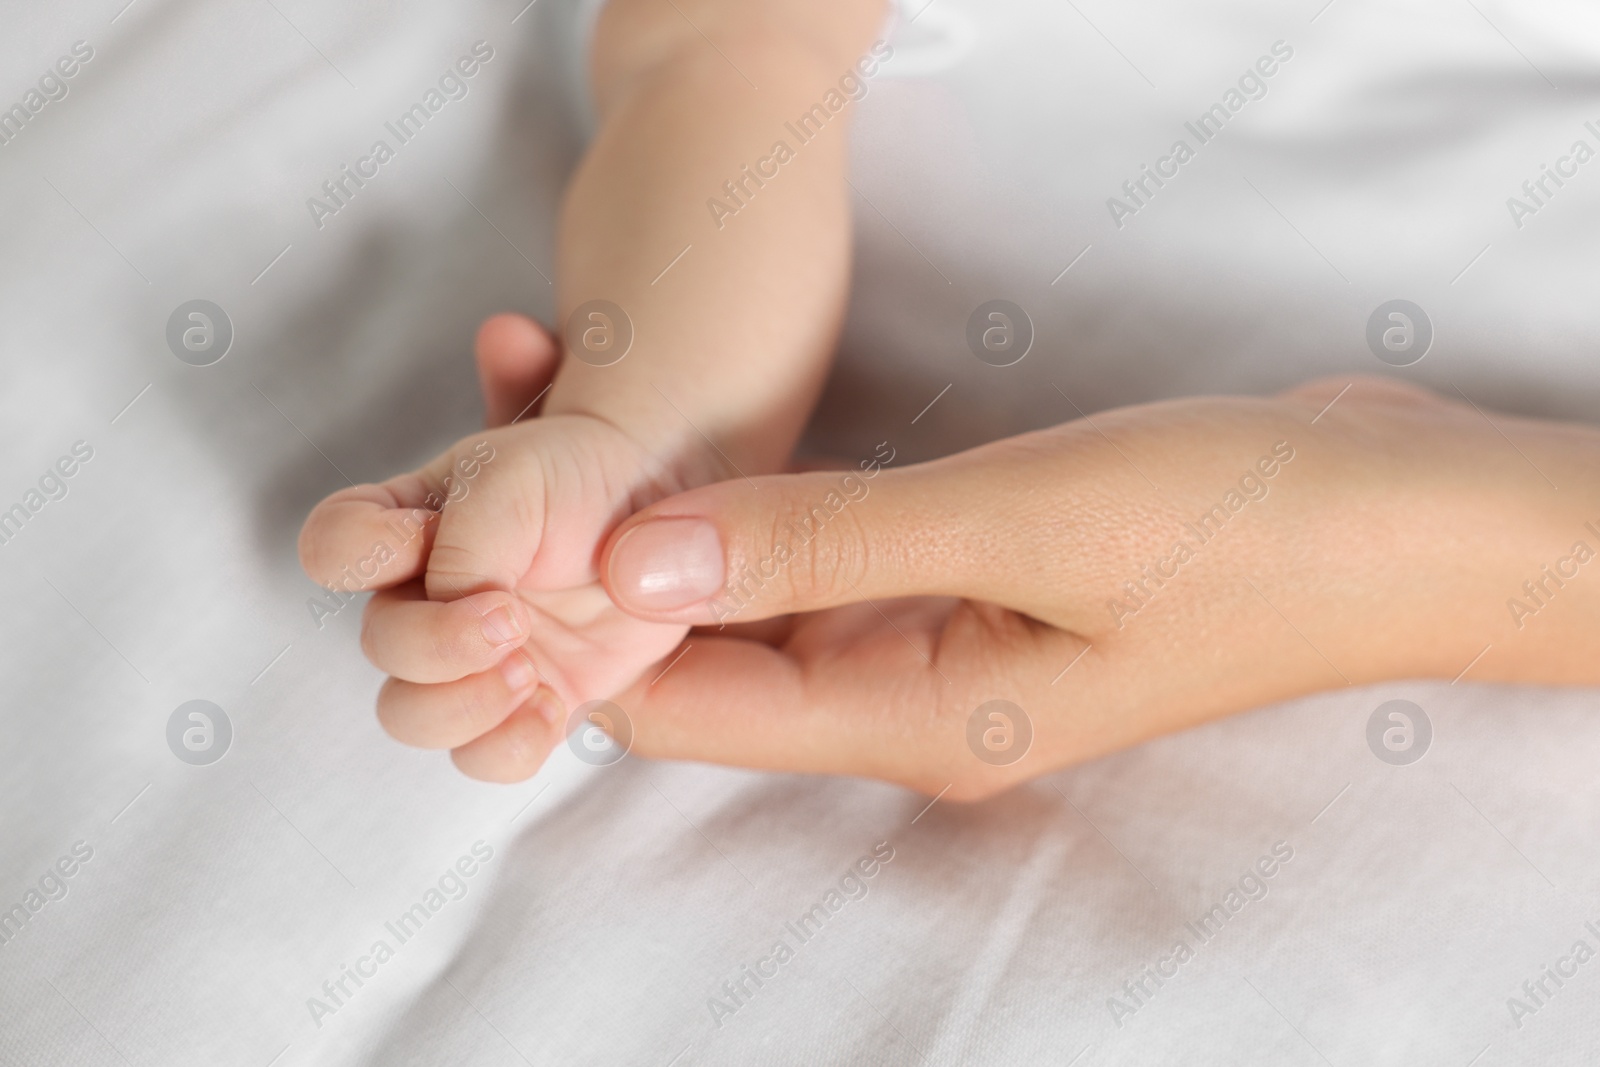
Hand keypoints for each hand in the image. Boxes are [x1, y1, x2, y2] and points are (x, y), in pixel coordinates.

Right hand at [297, 314, 717, 780]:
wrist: (657, 505)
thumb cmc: (576, 478)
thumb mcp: (517, 479)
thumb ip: (466, 541)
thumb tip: (454, 613)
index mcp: (403, 526)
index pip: (332, 547)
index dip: (363, 555)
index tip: (430, 538)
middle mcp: (424, 598)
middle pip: (378, 648)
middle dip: (437, 645)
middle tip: (511, 621)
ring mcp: (471, 660)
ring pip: (412, 717)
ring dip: (462, 706)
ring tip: (531, 672)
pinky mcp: (526, 703)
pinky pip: (484, 757)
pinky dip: (509, 744)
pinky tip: (553, 705)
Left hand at [577, 378, 1599, 797]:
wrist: (1398, 520)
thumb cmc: (1238, 533)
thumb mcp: (1021, 523)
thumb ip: (825, 541)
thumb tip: (643, 557)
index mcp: (907, 720)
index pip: (679, 708)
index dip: (576, 630)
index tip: (502, 528)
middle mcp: (902, 702)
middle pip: (702, 663)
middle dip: (603, 574)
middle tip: (518, 444)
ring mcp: (935, 647)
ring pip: (753, 610)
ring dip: (669, 535)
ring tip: (573, 426)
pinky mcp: (965, 587)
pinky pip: (819, 568)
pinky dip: (750, 516)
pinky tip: (700, 456)